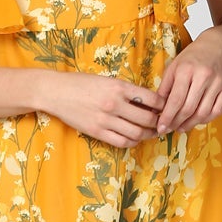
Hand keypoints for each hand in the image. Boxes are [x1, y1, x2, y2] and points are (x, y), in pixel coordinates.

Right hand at [41, 71, 165, 147]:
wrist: (55, 92)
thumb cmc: (81, 83)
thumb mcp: (106, 80)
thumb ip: (125, 90)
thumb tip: (147, 101)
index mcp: (119, 87)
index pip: (152, 98)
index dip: (163, 105)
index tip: (166, 108)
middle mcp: (114, 103)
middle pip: (148, 118)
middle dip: (159, 122)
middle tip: (163, 123)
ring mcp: (105, 119)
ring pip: (137, 133)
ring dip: (147, 135)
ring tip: (151, 132)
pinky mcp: (97, 131)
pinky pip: (121, 141)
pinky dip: (132, 142)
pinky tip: (134, 138)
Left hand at [153, 27, 221, 133]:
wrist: (219, 46)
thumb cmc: (193, 57)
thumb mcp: (174, 67)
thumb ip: (165, 88)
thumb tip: (155, 109)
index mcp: (187, 70)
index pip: (176, 99)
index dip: (167, 117)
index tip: (161, 128)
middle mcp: (204, 76)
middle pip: (189, 108)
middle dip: (177, 122)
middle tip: (170, 129)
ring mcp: (218, 83)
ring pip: (203, 113)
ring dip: (190, 124)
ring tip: (181, 127)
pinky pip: (217, 111)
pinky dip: (205, 120)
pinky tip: (196, 120)